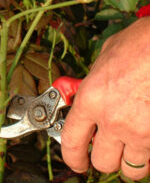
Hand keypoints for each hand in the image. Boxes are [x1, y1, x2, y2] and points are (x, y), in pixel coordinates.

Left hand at [61, 16, 149, 179]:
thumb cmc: (138, 45)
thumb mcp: (103, 61)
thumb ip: (93, 84)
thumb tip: (89, 92)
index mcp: (90, 101)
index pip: (72, 143)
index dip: (73, 158)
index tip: (77, 162)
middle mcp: (112, 121)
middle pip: (103, 163)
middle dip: (106, 158)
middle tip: (110, 148)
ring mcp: (140, 131)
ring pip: (132, 169)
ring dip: (132, 160)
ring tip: (133, 144)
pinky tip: (148, 134)